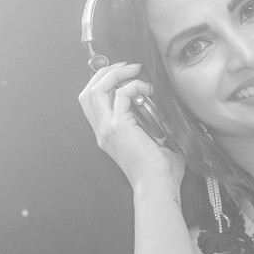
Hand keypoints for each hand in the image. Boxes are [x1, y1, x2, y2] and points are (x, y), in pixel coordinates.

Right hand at [78, 62, 185, 189]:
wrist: (158, 186)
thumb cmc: (160, 170)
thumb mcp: (151, 141)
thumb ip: (151, 123)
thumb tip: (166, 106)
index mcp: (107, 134)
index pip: (92, 102)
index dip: (103, 82)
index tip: (124, 74)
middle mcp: (102, 131)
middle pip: (87, 91)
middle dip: (105, 72)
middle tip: (126, 67)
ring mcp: (107, 129)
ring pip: (96, 90)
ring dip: (114, 74)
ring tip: (133, 69)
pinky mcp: (119, 127)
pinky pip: (120, 94)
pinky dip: (134, 86)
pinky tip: (148, 89)